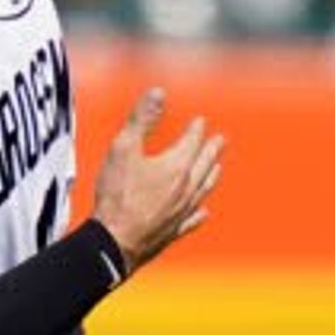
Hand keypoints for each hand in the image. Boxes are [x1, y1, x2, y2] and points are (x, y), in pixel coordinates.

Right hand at [89, 86, 223, 269]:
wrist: (115, 242)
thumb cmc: (118, 195)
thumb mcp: (124, 148)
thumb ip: (141, 119)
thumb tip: (158, 93)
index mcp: (176, 166)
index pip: (192, 142)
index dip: (196, 130)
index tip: (201, 122)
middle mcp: (186, 189)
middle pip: (204, 165)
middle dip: (211, 151)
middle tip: (220, 141)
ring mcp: (182, 212)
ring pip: (203, 190)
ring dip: (211, 176)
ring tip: (216, 168)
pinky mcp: (174, 232)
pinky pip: (193, 219)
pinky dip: (200, 213)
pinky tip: (203, 212)